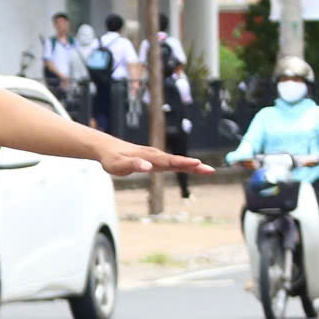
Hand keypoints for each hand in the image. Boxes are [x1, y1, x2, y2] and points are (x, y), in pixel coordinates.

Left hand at [93, 137, 212, 178]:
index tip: (197, 164)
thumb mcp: (118, 165)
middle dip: (194, 166)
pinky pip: (172, 163)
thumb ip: (133, 165)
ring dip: (191, 165)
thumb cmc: (112, 159)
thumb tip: (148, 167)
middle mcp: (155, 156)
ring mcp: (156, 157)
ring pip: (176, 162)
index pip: (169, 161)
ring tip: (206, 169)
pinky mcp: (154, 160)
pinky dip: (183, 165)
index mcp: (149, 157)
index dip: (183, 163)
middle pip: (177, 161)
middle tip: (210, 170)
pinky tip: (192, 168)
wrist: (107, 148)